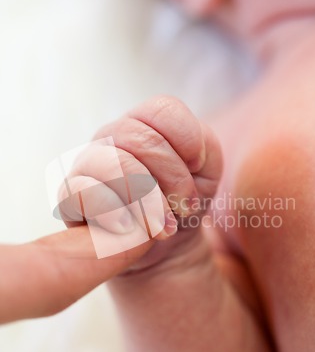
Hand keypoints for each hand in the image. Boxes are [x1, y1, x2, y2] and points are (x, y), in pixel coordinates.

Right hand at [63, 96, 222, 270]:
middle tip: (185, 207)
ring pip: (112, 163)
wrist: (164, 242)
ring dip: (147, 200)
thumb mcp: (206, 172)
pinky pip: (84, 192)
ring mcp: (87, 164)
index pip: (162, 110)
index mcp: (143, 124)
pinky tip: (130, 228)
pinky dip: (116, 212)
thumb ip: (203, 147)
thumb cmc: (182, 200)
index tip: (198, 170)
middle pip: (140, 138)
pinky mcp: (70, 197)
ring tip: (163, 227)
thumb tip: (179, 155)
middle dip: (173, 178)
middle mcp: (111, 137)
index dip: (189, 140)